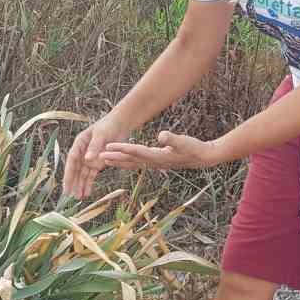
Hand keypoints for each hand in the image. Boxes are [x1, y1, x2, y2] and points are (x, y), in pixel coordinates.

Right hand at [63, 116, 130, 198]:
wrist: (119, 125)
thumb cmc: (108, 126)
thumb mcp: (101, 134)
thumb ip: (94, 146)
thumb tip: (87, 159)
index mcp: (79, 143)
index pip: (72, 160)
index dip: (68, 172)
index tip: (66, 183)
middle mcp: (82, 152)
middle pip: (75, 169)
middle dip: (72, 182)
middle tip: (69, 195)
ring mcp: (89, 158)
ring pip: (82, 174)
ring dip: (80, 185)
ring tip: (78, 197)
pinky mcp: (98, 163)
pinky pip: (91, 175)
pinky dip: (89, 183)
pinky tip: (87, 193)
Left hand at [98, 130, 225, 171]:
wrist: (203, 158)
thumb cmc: (194, 148)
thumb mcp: (185, 142)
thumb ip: (173, 139)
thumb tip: (162, 135)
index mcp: (157, 156)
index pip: (136, 152)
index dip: (121, 149)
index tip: (108, 147)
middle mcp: (153, 162)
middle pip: (129, 160)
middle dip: (113, 158)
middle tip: (96, 156)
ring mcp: (154, 163)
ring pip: (131, 163)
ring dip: (117, 161)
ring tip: (102, 160)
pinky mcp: (156, 162)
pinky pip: (137, 163)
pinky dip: (126, 162)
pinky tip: (119, 161)